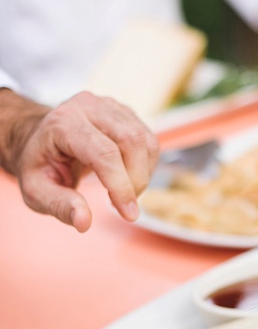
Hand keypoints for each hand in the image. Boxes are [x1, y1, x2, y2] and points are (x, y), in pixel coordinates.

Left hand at [0, 90, 159, 232]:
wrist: (39, 139)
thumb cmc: (38, 165)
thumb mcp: (36, 191)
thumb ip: (60, 206)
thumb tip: (84, 222)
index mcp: (63, 123)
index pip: (104, 153)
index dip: (121, 185)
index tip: (129, 214)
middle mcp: (88, 107)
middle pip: (132, 140)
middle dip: (137, 180)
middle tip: (124, 205)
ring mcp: (109, 106)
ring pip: (145, 140)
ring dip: (143, 174)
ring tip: (123, 191)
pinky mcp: (125, 113)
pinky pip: (149, 141)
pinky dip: (146, 166)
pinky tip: (127, 178)